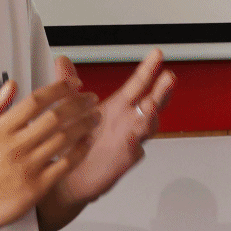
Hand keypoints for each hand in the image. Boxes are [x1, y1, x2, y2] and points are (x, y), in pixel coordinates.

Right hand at [0, 77, 100, 230]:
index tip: (74, 83)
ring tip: (95, 116)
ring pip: (64, 139)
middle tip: (92, 98)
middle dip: (78, 103)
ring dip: (84, 124)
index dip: (59, 88)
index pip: (36, 101)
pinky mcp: (37, 186)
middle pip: (55, 117)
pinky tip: (88, 141)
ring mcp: (27, 166)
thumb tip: (12, 84)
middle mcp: (15, 146)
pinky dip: (80, 150)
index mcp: (1, 129)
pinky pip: (66, 164)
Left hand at [51, 50, 174, 207]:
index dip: (148, 69)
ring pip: (147, 126)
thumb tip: (61, 60)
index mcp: (119, 106)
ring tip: (151, 105)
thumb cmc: (78, 142)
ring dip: (151, 115)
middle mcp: (128, 121)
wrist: (71, 176)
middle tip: (168, 78)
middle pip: (152, 102)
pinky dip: (135, 143)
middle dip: (161, 90)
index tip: (156, 55)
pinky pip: (134, 151)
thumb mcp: (71, 109)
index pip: (138, 84)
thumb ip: (68, 84)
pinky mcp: (123, 159)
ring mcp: (130, 140)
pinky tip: (133, 137)